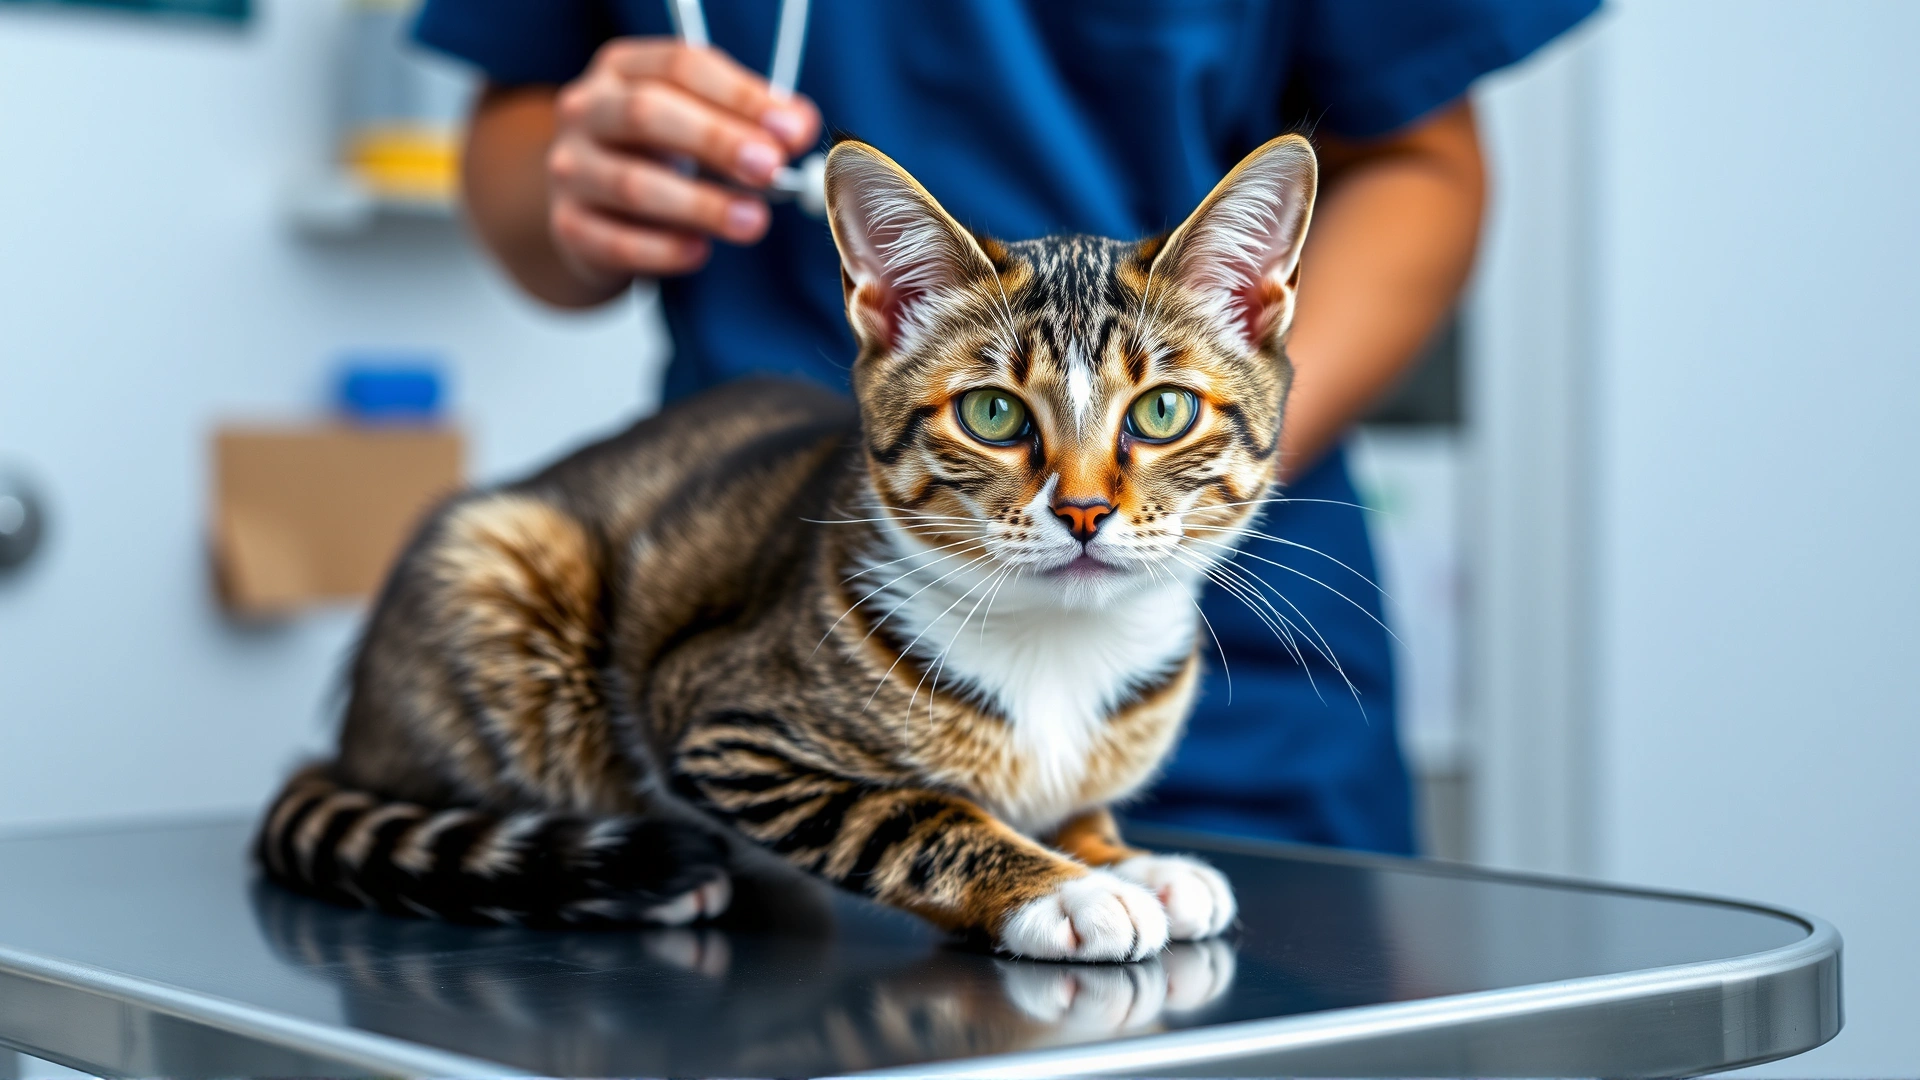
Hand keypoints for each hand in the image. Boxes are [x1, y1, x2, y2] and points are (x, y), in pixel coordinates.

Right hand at [545, 39, 820, 287]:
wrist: (591, 205)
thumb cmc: (656, 153)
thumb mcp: (697, 118)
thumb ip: (749, 118)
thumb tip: (798, 128)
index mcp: (622, 69)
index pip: (681, 65)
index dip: (741, 96)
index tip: (792, 129)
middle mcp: (587, 110)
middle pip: (647, 114)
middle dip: (717, 140)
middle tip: (770, 168)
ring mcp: (572, 169)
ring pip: (633, 184)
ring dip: (701, 204)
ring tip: (753, 220)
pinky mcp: (570, 226)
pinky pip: (618, 242)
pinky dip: (665, 250)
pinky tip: (700, 251)